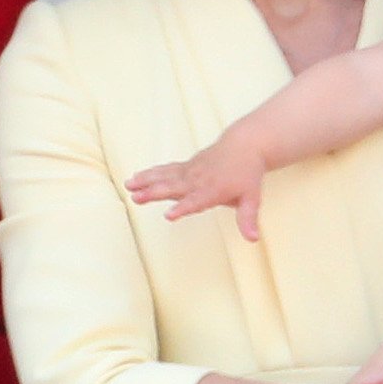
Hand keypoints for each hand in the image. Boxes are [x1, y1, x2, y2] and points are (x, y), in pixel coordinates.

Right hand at [127, 134, 266, 240]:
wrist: (245, 145)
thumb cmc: (247, 173)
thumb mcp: (252, 197)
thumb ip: (248, 219)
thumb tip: (253, 238)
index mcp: (214, 190)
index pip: (196, 201)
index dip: (183, 208)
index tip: (169, 215)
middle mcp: (199, 180)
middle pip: (173, 188)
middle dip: (154, 193)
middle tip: (137, 198)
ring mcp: (190, 171)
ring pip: (165, 177)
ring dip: (146, 181)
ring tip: (129, 186)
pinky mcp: (185, 166)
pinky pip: (165, 170)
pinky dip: (150, 173)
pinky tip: (136, 177)